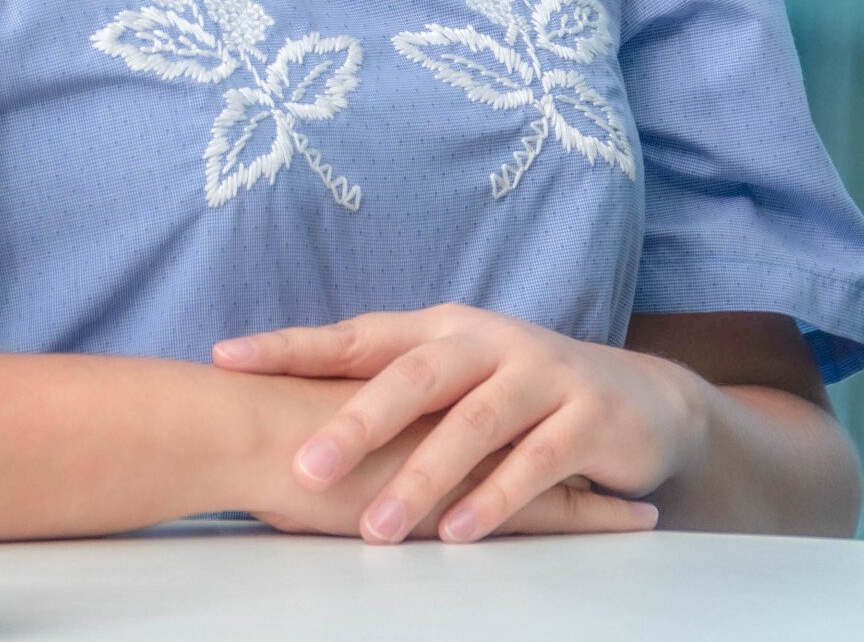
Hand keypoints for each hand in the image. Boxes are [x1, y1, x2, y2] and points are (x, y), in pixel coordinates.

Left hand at [215, 304, 701, 543]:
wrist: (638, 399)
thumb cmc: (515, 394)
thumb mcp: (450, 382)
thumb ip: (382, 393)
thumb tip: (278, 420)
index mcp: (438, 329)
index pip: (355, 334)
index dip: (292, 344)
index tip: (226, 356)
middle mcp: (485, 341)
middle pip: (412, 376)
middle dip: (357, 422)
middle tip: (305, 466)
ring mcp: (539, 375)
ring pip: (472, 424)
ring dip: (422, 479)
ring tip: (377, 529)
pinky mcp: (586, 418)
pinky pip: (537, 461)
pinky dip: (496, 499)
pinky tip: (459, 534)